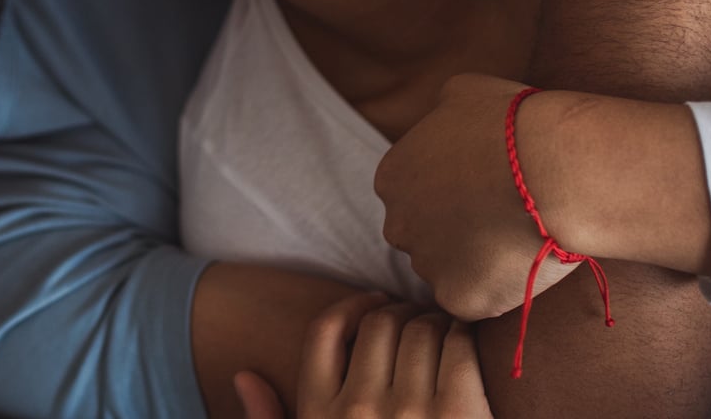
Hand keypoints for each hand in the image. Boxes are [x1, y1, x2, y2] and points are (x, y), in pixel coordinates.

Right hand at [235, 299, 490, 418]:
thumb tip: (245, 376)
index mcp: (320, 414)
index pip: (325, 330)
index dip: (353, 306)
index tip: (375, 304)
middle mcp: (360, 409)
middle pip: (379, 323)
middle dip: (400, 313)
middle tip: (418, 320)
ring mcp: (411, 411)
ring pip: (421, 329)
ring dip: (435, 323)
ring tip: (444, 335)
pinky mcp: (460, 412)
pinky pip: (458, 346)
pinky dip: (463, 336)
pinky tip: (465, 348)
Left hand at [374, 74, 574, 321]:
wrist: (555, 169)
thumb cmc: (514, 123)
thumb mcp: (465, 92)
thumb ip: (441, 112)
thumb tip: (444, 114)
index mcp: (393, 176)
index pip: (412, 193)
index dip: (451, 193)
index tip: (484, 189)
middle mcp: (397, 224)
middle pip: (422, 235)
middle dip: (454, 230)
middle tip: (503, 218)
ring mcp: (427, 265)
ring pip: (448, 271)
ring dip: (476, 261)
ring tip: (521, 239)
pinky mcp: (460, 298)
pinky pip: (476, 300)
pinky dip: (499, 288)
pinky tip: (525, 264)